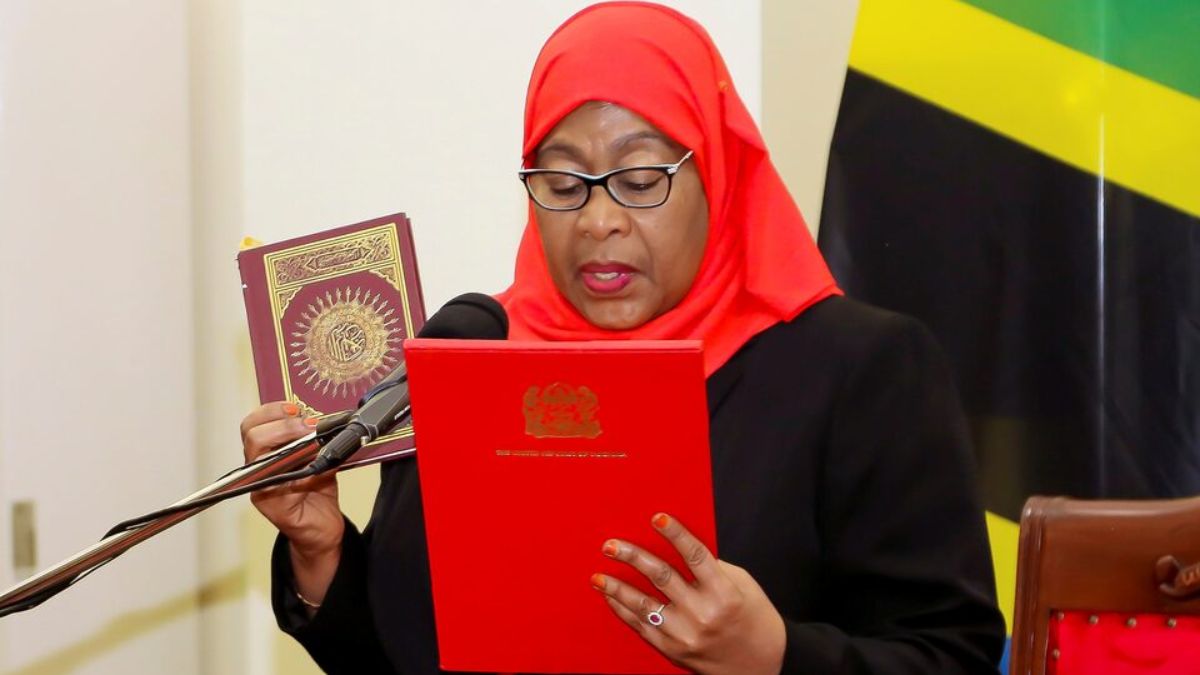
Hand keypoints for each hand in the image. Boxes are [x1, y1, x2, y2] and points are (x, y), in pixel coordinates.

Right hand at [242, 401, 343, 603]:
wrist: (322, 527)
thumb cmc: (316, 491)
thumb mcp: (319, 457)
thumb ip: (317, 440)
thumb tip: (327, 421)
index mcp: (265, 451)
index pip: (253, 423)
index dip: (272, 411)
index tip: (296, 409)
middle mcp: (256, 467)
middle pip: (252, 435)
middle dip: (283, 425)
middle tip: (309, 426)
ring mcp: (258, 486)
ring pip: (259, 456)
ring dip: (289, 443)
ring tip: (314, 442)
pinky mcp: (268, 503)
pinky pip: (275, 481)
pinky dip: (297, 469)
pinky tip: (314, 467)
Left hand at [592, 514, 785, 674]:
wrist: (761, 665)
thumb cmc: (754, 619)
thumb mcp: (742, 586)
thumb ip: (712, 568)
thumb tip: (676, 548)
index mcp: (724, 593)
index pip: (695, 556)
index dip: (676, 534)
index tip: (657, 518)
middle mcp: (703, 614)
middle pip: (662, 577)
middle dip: (634, 557)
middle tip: (612, 545)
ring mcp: (685, 634)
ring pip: (644, 604)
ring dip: (617, 587)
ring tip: (599, 575)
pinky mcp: (672, 650)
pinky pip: (641, 626)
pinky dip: (623, 609)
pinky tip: (611, 597)